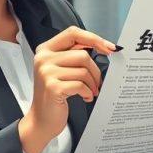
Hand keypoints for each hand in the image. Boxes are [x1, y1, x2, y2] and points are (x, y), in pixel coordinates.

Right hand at [19, 25, 118, 152]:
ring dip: (92, 84)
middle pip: (83, 55)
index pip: (73, 33)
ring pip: (84, 71)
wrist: (41, 120)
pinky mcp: (52, 87)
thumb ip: (75, 55)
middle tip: (97, 83)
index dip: (94, 38)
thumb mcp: (61, 69)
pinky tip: (85, 97)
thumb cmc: (56, 94)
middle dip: (95, 71)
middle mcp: (43, 58)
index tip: (110, 48)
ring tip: (91, 91)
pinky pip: (81, 85)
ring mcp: (46, 73)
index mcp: (45, 49)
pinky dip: (88, 92)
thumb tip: (105, 47)